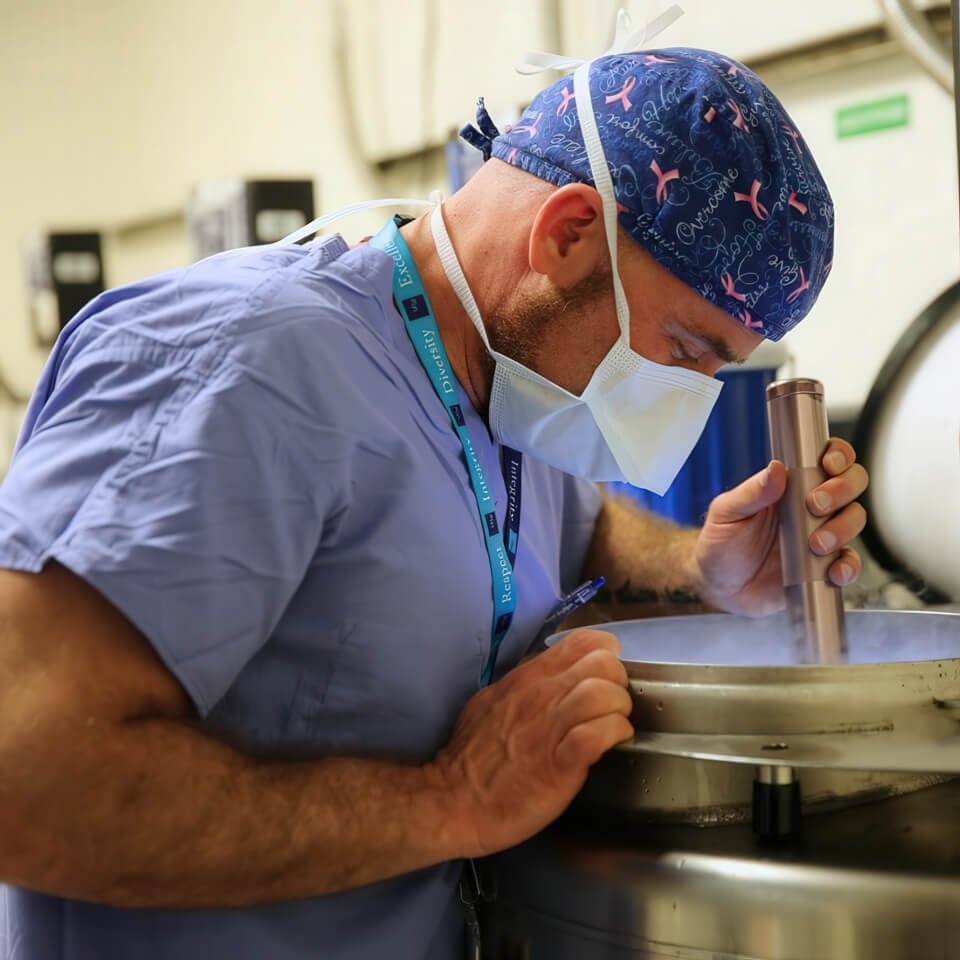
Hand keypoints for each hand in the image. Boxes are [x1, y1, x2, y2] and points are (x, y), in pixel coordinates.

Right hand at [430, 629, 632, 858]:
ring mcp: (550, 727)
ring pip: (605, 693)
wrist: (451, 801)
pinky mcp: (559, 764)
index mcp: (528, 678)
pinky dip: (614, 735)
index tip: (603, 678)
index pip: (583, 641)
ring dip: (619, 709)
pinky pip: (598, 734)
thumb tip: (553, 681)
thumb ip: (525, 687)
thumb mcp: (493, 701)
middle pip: (604, 662)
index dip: (605, 655)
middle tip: (611, 707)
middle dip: (619, 682)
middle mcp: (542, 695)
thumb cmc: (472, 755)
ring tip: (614, 726)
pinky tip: (612, 744)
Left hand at [692, 438, 868, 615]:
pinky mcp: (824, 566)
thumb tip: (775, 469)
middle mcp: (811, 508)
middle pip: (851, 484)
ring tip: (814, 543)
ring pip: (854, 520)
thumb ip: (751, 493)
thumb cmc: (721, 544)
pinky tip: (832, 570)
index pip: (826, 459)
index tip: (829, 463)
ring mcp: (821, 536)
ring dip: (842, 528)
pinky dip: (848, 566)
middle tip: (815, 504)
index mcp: (789, 486)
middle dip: (842, 489)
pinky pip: (850, 563)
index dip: (838, 455)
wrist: (719, 587)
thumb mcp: (726, 513)